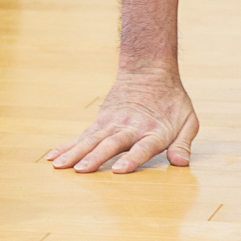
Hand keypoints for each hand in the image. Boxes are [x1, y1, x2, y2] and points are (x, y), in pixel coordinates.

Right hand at [44, 66, 198, 173]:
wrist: (149, 70)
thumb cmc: (172, 100)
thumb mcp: (188, 121)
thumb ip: (184, 143)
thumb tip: (181, 163)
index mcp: (154, 131)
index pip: (142, 147)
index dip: (132, 159)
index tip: (119, 170)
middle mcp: (130, 128)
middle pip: (111, 144)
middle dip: (95, 158)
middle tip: (80, 170)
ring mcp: (112, 124)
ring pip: (91, 140)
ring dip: (75, 153)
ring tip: (59, 165)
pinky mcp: (100, 122)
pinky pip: (82, 136)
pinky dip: (67, 146)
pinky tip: (53, 156)